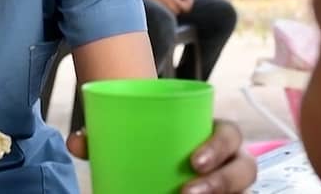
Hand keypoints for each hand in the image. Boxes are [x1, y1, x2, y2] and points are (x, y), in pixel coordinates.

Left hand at [67, 121, 255, 193]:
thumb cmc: (152, 139)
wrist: (160, 151)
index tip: (192, 161)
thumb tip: (77, 141)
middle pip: (243, 169)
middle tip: (186, 193)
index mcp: (215, 132)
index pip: (231, 134)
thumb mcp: (136, 132)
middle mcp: (231, 159)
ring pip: (242, 193)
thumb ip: (104, 134)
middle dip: (222, 182)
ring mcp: (231, 183)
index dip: (219, 147)